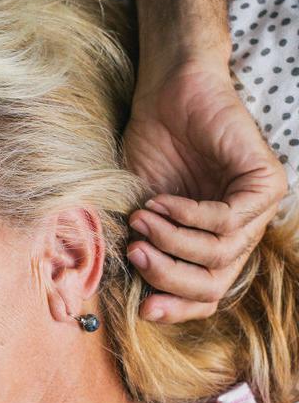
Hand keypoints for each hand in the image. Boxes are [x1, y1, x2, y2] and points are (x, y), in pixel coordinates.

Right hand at [122, 59, 287, 322]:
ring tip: (142, 218)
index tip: (142, 307)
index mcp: (215, 242)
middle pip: (214, 284)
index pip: (205, 294)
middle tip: (135, 254)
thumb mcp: (140, 211)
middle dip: (168, 276)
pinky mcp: (266, 183)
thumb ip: (144, 250)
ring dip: (171, 241)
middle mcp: (242, 231)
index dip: (175, 307)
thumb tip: (135, 299)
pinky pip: (226, 220)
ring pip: (219, 255)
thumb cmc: (152, 147)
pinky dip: (187, 215)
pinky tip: (162, 201)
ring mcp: (258, 209)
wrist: (167, 95)